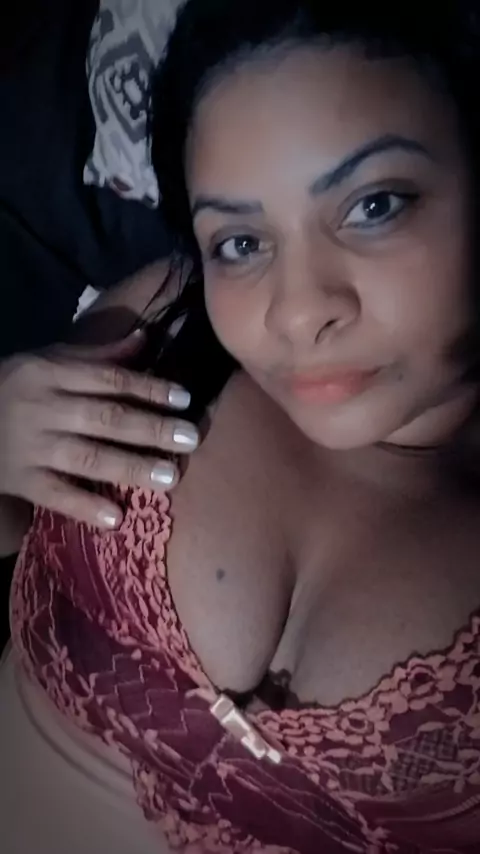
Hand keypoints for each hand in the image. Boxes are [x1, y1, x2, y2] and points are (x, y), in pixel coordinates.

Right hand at [0, 332, 197, 527]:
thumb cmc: (15, 387)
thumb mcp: (48, 362)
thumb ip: (97, 355)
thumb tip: (146, 337)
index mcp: (51, 374)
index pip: (108, 380)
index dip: (148, 388)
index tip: (184, 399)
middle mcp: (44, 408)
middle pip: (105, 418)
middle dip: (150, 428)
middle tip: (190, 438)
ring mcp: (32, 447)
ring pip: (87, 457)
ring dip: (130, 466)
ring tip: (170, 477)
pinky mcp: (21, 480)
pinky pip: (55, 495)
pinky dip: (84, 507)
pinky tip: (116, 518)